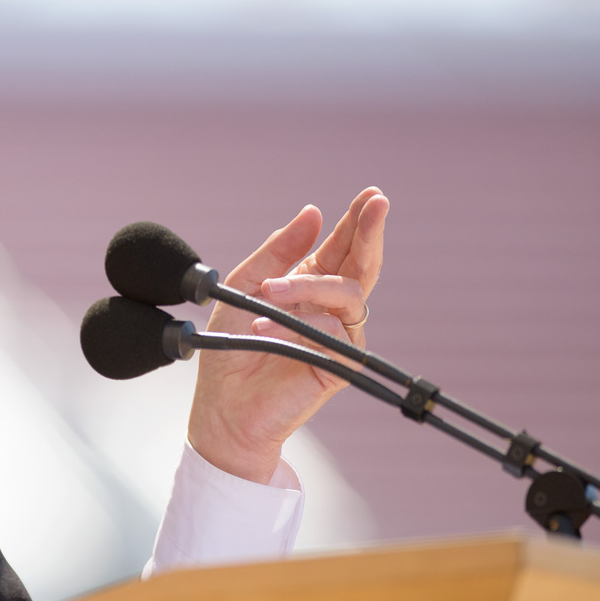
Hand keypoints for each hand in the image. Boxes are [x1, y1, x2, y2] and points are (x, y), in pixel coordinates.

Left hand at [186, 187, 388, 482]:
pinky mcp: (339, 364)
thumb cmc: (231, 347)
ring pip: (348, 293)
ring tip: (269, 292)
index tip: (371, 195)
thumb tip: (313, 212)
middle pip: (362, 264)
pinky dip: (295, 324)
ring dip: (308, 286)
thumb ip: (277, 250)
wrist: (223, 405)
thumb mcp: (244, 285)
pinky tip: (264, 327)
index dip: (357, 222)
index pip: (341, 248)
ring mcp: (338, 336)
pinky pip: (330, 330)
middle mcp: (330, 308)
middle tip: (376, 203)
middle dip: (369, 231)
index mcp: (309, 286)